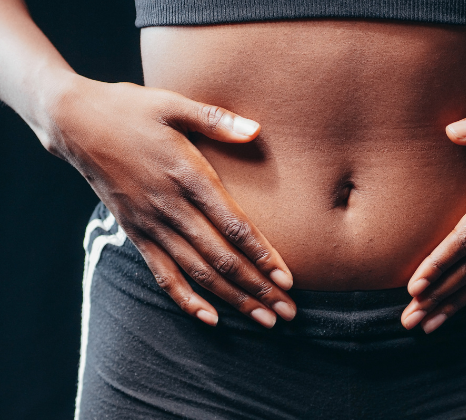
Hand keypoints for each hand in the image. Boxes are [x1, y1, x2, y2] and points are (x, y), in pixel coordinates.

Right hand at [44, 75, 295, 327]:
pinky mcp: (134, 232)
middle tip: (287, 312)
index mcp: (187, 174)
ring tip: (263, 320)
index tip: (287, 279)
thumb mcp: (173, 104)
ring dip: (232, 299)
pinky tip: (210, 318)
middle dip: (257, 288)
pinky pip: (161, 274)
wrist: (73, 122)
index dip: (262, 255)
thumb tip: (256, 129)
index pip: (233, 225)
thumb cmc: (130, 109)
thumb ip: (215, 119)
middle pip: (221, 258)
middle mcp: (170, 206)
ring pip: (197, 272)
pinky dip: (185, 299)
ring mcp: (150, 224)